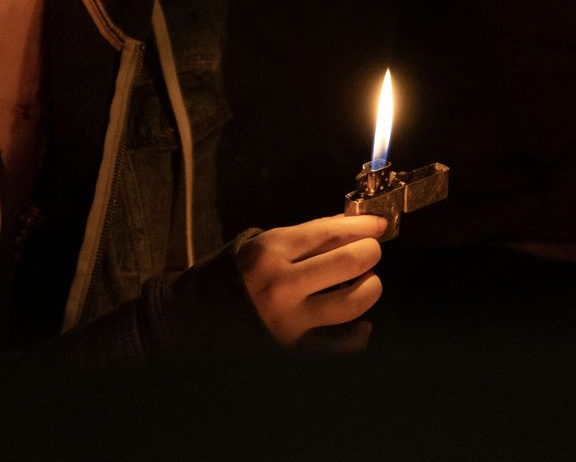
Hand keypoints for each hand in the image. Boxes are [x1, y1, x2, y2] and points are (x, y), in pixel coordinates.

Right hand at [236, 214, 385, 345]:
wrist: (196, 319)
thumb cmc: (236, 276)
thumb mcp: (262, 244)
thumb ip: (306, 235)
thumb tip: (352, 225)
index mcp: (270, 253)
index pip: (331, 232)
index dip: (363, 226)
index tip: (379, 224)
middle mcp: (281, 286)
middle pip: (350, 261)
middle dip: (370, 251)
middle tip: (370, 251)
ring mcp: (288, 321)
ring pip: (352, 302)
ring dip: (370, 287)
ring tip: (366, 281)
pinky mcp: (293, 350)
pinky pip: (341, 347)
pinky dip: (358, 336)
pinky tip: (361, 326)